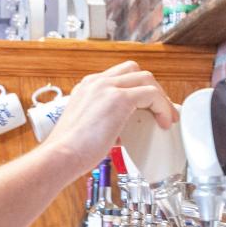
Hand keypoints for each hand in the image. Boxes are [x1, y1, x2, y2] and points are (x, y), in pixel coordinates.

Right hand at [42, 60, 178, 176]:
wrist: (60, 156)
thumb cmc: (69, 151)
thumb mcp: (86, 129)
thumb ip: (104, 123)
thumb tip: (119, 133)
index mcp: (87, 87)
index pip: (119, 77)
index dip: (137, 89)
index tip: (146, 108)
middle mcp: (96, 82)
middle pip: (135, 71)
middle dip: (152, 88)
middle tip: (159, 110)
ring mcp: (107, 88)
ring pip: (146, 78)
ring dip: (160, 97)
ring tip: (166, 117)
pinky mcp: (119, 99)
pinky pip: (151, 94)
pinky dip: (162, 107)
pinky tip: (163, 123)